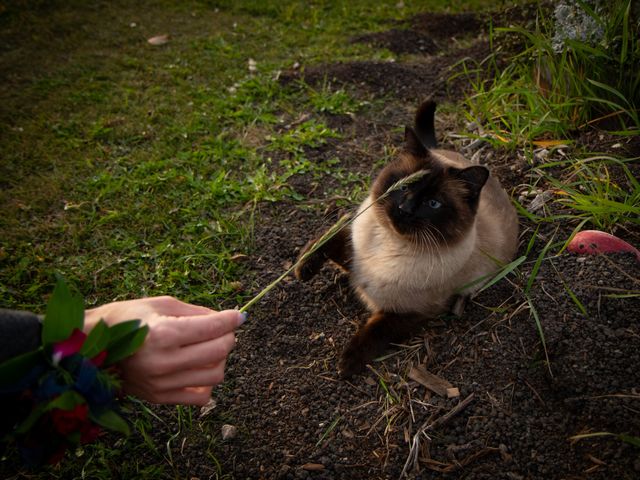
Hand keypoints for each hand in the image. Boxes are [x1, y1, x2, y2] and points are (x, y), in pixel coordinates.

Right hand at [84, 296, 243, 404]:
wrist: (90, 348)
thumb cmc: (125, 319)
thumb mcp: (161, 304)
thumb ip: (196, 312)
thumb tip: (225, 318)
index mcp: (163, 334)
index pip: (213, 328)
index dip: (231, 319)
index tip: (239, 315)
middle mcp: (164, 362)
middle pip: (219, 351)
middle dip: (228, 337)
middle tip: (222, 329)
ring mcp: (162, 384)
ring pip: (215, 375)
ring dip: (220, 359)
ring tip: (208, 348)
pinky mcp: (160, 398)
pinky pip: (201, 397)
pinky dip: (207, 382)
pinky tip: (198, 368)